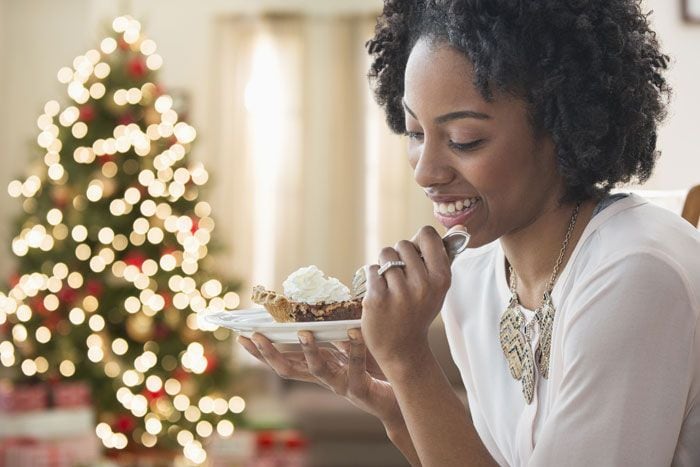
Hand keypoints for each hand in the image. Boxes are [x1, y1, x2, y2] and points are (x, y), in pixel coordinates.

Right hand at [237, 329, 402, 425]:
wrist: (400, 395)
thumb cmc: (374, 367)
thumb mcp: (348, 347)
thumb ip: (333, 334)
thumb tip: (317, 307)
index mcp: (317, 368)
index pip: (282, 361)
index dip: (261, 352)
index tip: (242, 337)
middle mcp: (324, 379)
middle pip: (287, 370)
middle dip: (269, 353)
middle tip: (255, 335)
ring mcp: (340, 385)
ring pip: (317, 371)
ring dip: (308, 351)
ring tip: (304, 332)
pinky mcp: (360, 388)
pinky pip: (354, 366)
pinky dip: (353, 348)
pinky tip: (353, 331)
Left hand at [362, 225, 452, 367]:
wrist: (401, 348)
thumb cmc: (419, 311)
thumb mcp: (438, 287)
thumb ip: (442, 258)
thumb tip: (460, 227)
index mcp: (441, 278)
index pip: (427, 235)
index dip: (418, 241)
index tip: (416, 254)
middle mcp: (422, 285)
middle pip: (402, 244)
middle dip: (398, 255)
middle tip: (401, 277)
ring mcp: (399, 293)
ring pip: (385, 254)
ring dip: (384, 266)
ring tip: (390, 285)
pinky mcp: (377, 299)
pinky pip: (371, 269)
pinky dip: (373, 278)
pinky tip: (380, 294)